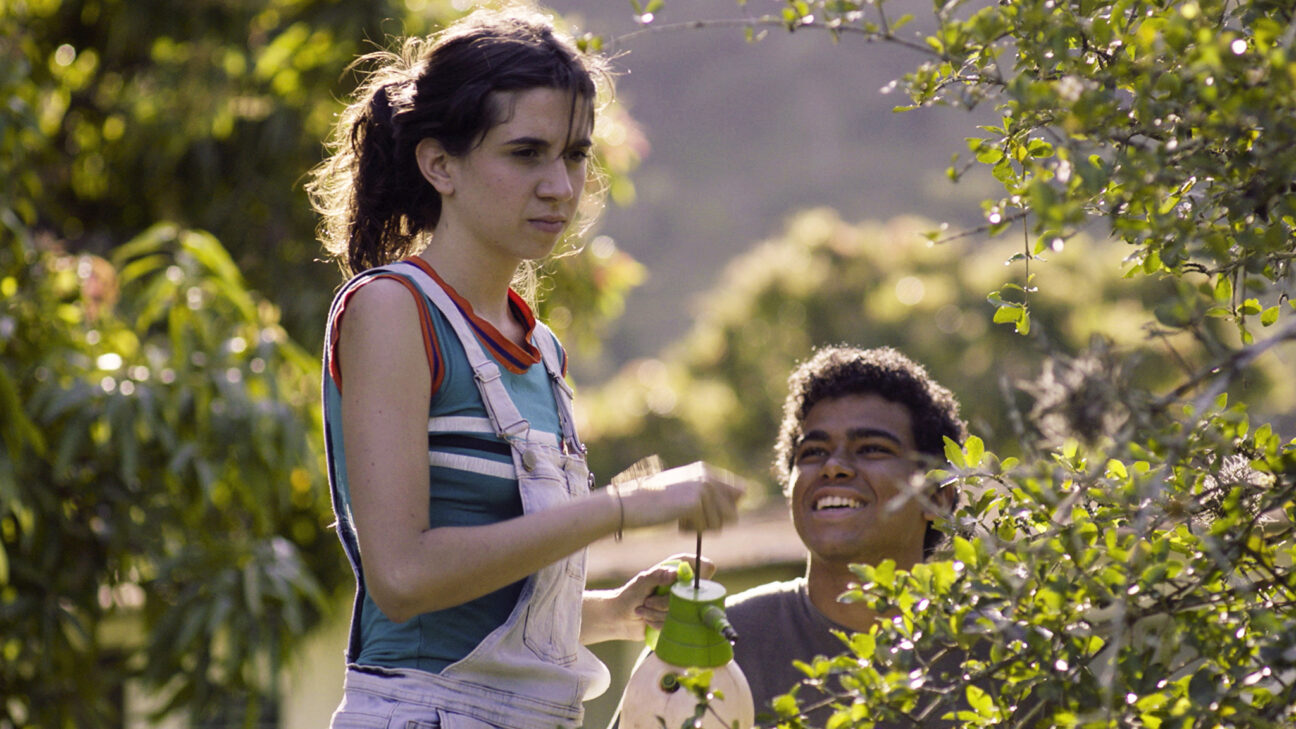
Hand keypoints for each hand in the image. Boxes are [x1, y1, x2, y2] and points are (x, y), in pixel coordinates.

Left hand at [582, 553, 716, 642]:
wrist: (620, 618)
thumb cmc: (629, 595)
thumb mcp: (642, 582)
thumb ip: (657, 575)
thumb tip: (674, 574)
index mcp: (677, 570)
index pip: (703, 567)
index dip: (701, 574)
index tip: (684, 585)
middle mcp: (683, 587)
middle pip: (693, 595)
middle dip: (665, 602)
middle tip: (647, 601)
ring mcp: (682, 605)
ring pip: (683, 612)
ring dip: (658, 613)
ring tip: (643, 610)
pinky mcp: (679, 621)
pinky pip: (677, 625)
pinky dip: (659, 624)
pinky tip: (648, 620)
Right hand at [617, 461, 745, 532]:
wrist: (629, 504)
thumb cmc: (653, 502)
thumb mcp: (683, 491)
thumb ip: (707, 494)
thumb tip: (738, 502)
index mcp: (705, 470)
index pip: (740, 490)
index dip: (729, 507)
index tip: (710, 514)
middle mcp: (707, 476)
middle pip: (733, 512)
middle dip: (715, 523)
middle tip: (693, 520)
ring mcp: (702, 488)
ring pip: (719, 524)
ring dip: (701, 528)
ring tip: (680, 519)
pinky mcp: (696, 503)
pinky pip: (705, 529)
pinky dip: (691, 531)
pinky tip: (675, 522)